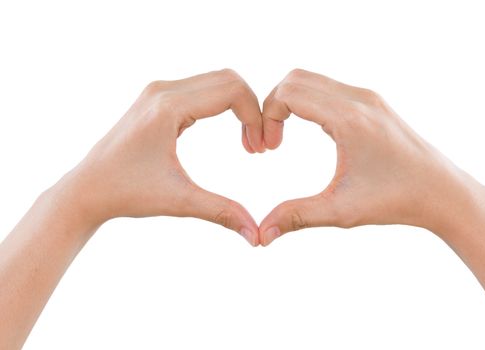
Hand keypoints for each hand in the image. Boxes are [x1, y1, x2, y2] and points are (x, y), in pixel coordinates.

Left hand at [62, 69, 263, 245]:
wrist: (87, 189)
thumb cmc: (126, 193)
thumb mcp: (179, 201)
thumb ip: (222, 212)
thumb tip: (256, 237)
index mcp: (167, 107)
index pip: (232, 91)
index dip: (256, 116)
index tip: (262, 149)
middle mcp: (162, 90)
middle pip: (228, 79)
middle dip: (252, 110)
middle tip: (259, 146)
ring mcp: (158, 91)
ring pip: (217, 81)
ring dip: (239, 108)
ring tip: (247, 144)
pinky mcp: (157, 99)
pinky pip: (202, 89)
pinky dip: (224, 106)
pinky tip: (230, 133)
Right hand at [259, 69, 474, 245]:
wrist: (442, 192)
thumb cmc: (396, 201)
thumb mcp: (341, 211)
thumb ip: (296, 217)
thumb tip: (262, 236)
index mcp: (350, 119)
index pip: (289, 94)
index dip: (266, 117)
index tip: (266, 148)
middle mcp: (360, 99)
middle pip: (295, 79)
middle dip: (272, 106)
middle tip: (269, 141)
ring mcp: (369, 98)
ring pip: (311, 80)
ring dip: (289, 102)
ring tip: (282, 136)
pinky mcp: (373, 103)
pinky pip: (329, 88)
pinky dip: (308, 102)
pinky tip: (310, 131)